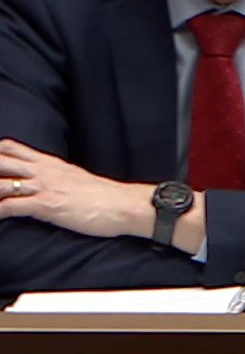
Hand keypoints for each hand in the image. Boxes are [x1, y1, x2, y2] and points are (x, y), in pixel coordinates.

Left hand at [0, 139, 155, 238]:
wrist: (124, 205)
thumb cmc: (104, 197)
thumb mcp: (74, 178)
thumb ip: (55, 177)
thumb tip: (44, 183)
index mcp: (49, 163)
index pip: (10, 147)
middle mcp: (43, 171)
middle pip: (0, 160)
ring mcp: (44, 187)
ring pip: (1, 183)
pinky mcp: (46, 205)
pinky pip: (10, 206)